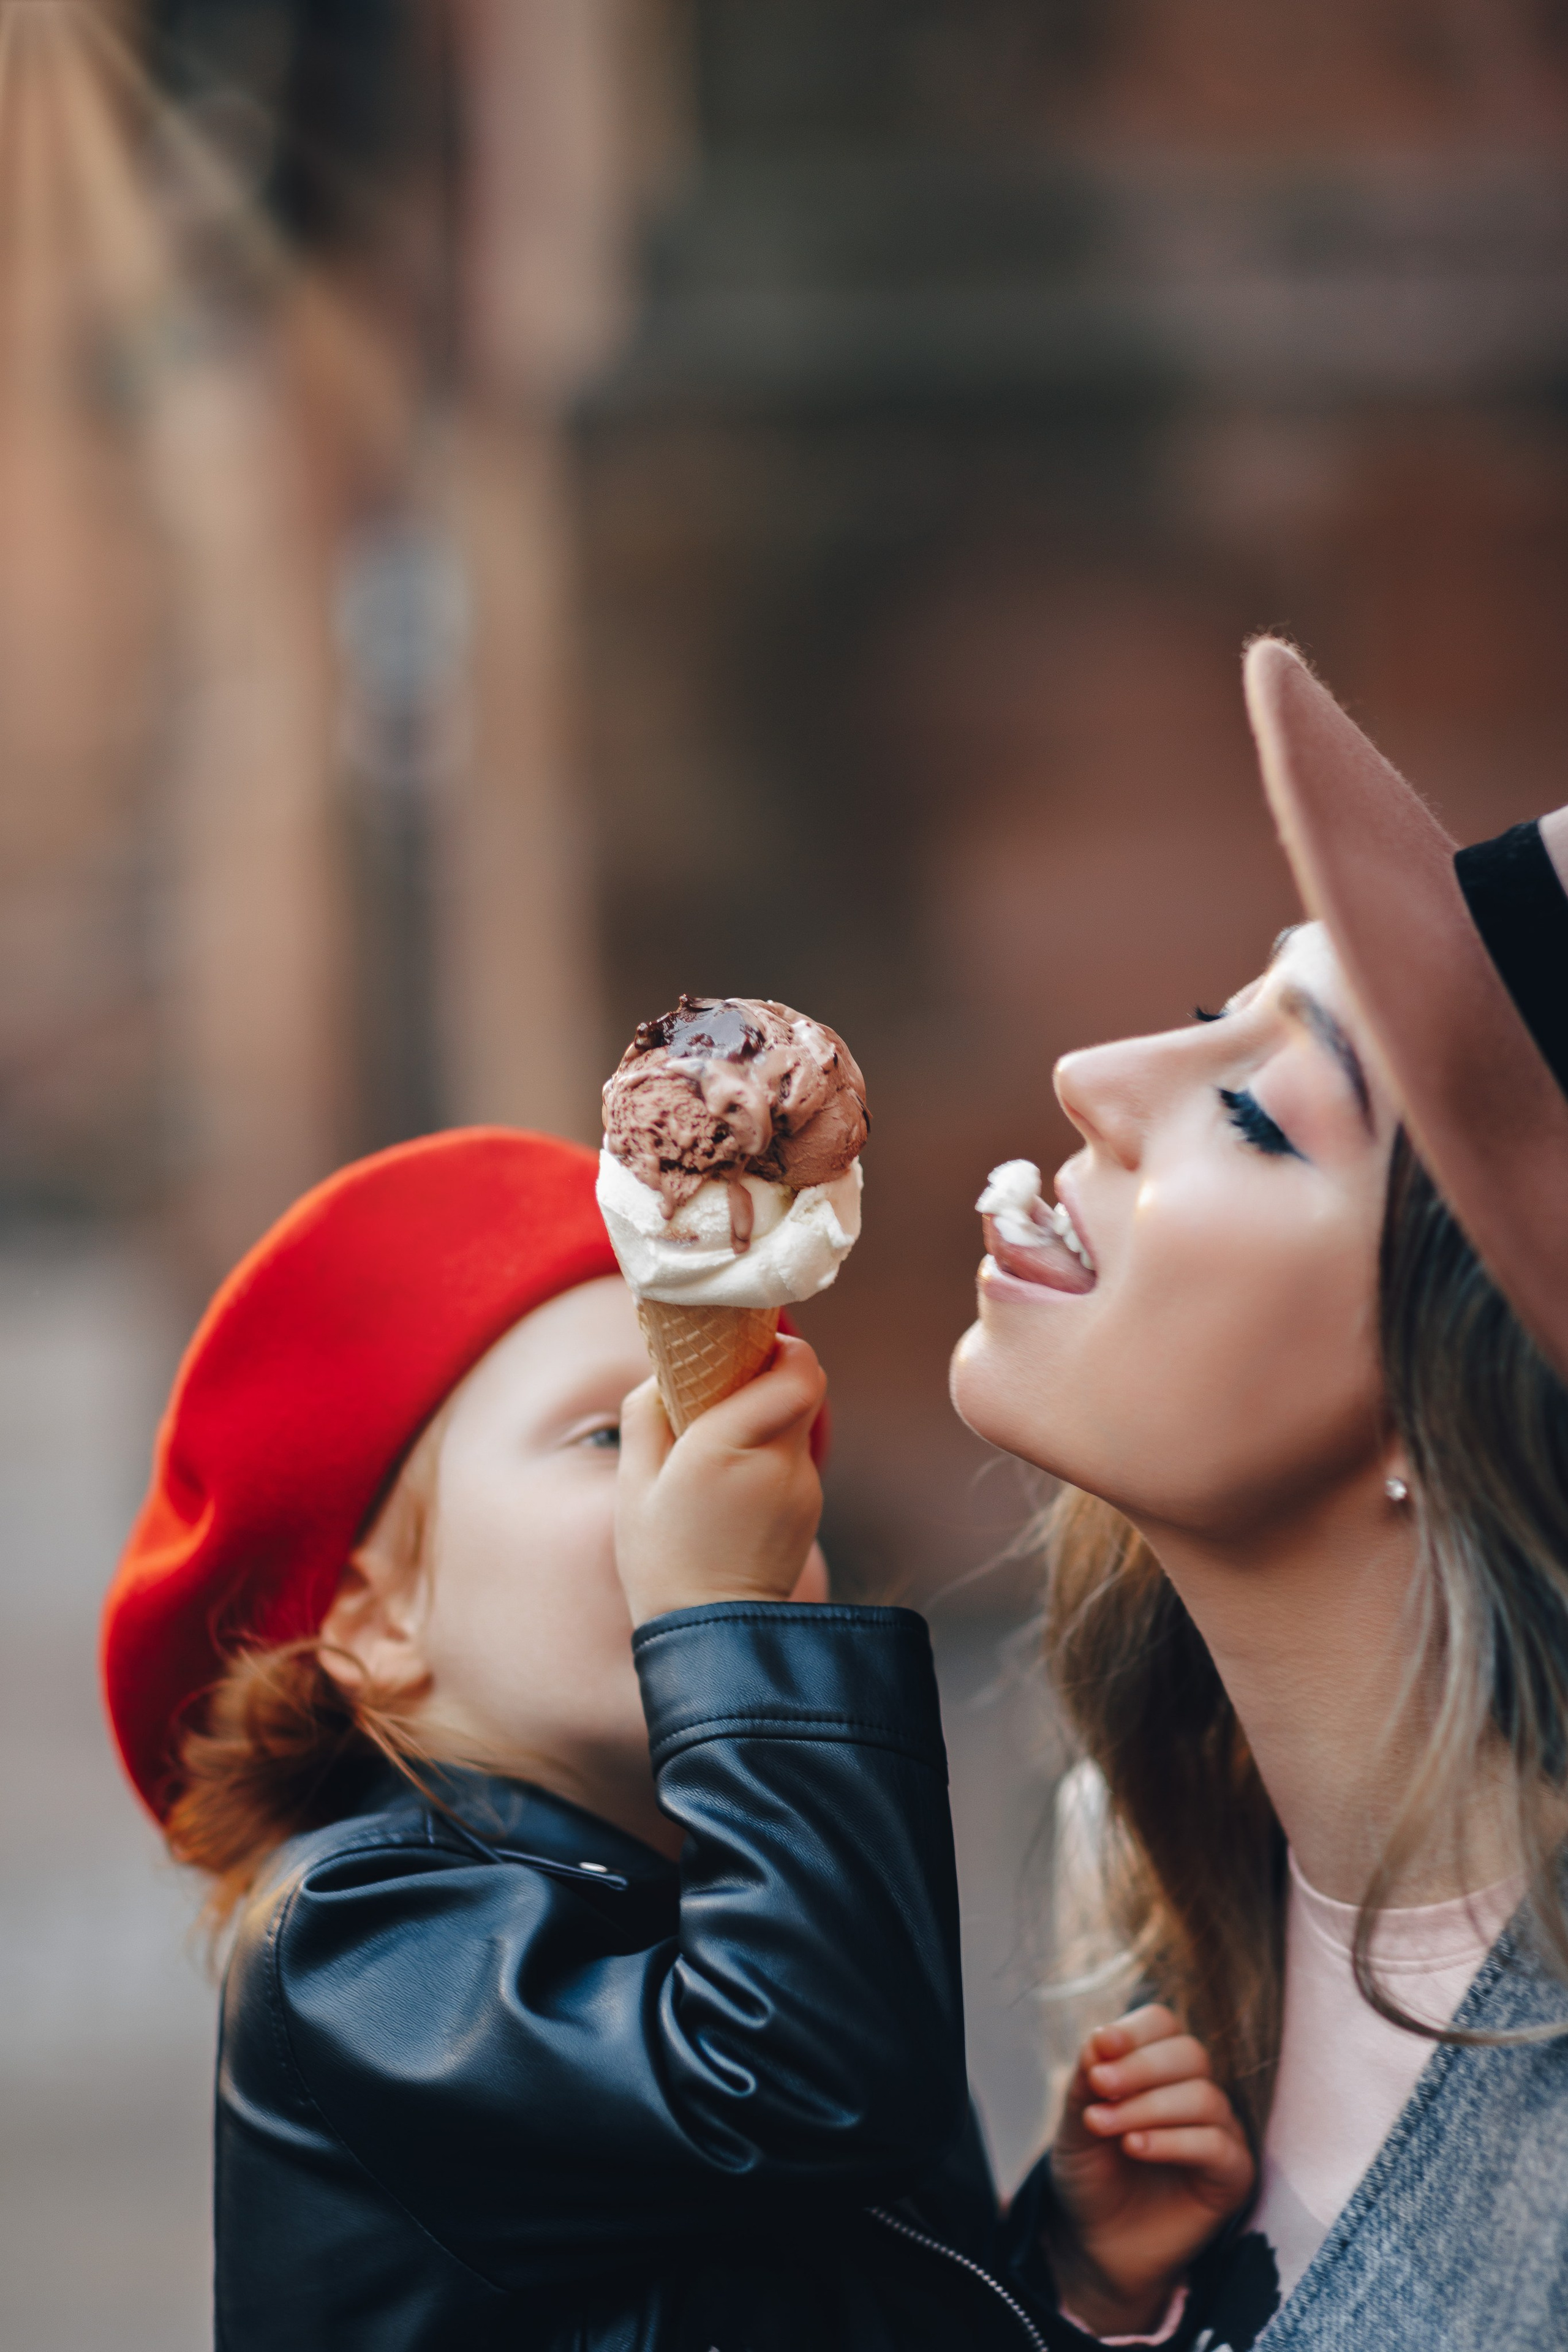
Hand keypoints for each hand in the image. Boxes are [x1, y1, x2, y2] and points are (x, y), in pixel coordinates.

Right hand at [615, 1335, 826, 1624]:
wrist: (712, 1635)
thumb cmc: (661, 1557)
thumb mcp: (633, 1484)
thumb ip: (647, 1412)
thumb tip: (667, 1372)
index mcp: (729, 1446)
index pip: (798, 1368)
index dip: (781, 1347)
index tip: (744, 1349)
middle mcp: (778, 1461)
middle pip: (804, 1386)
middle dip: (771, 1376)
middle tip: (727, 1388)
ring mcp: (802, 1487)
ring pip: (799, 1423)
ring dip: (769, 1418)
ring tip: (721, 1445)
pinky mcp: (811, 1508)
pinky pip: (795, 1459)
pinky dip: (771, 1455)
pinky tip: (734, 1484)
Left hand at [1046, 2004, 1254, 2338]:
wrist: (1096, 2244)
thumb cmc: (1090, 2176)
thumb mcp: (1074, 2125)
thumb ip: (1086, 2081)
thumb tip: (1100, 2038)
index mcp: (1158, 2068)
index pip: (1162, 2024)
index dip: (1134, 2031)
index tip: (1100, 2046)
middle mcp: (1194, 2090)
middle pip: (1189, 2053)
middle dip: (1140, 2067)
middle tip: (1100, 2087)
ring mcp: (1219, 2131)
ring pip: (1204, 2096)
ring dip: (1149, 2107)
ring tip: (1105, 2127)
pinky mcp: (1232, 2174)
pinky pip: (1216, 2145)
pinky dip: (1172, 2141)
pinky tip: (1134, 2148)